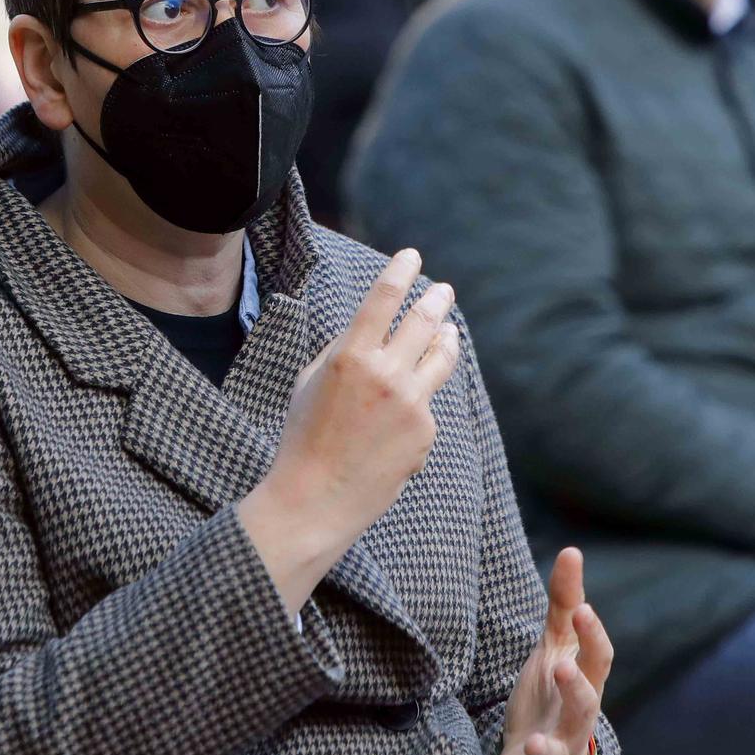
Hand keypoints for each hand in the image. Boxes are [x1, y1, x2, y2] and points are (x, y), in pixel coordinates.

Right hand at [239, 248, 461, 612]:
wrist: (316, 498)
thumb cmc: (304, 436)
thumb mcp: (311, 381)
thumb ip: (343, 349)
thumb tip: (372, 327)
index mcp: (350, 357)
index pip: (383, 299)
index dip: (400, 271)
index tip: (411, 256)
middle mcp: (386, 375)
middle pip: (424, 321)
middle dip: (437, 300)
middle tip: (443, 290)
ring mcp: (411, 404)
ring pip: (441, 357)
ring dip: (447, 337)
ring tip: (449, 331)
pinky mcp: (425, 432)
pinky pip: (426, 405)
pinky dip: (415, 405)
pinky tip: (395, 425)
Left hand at [464, 548, 611, 754]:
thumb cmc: (555, 696)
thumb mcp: (558, 648)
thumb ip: (564, 604)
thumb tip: (571, 550)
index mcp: (584, 686)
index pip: (599, 661)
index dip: (594, 637)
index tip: (582, 610)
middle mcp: (574, 723)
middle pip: (587, 707)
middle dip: (577, 689)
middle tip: (562, 667)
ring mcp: (552, 753)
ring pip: (557, 751)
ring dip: (547, 747)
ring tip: (535, 743)